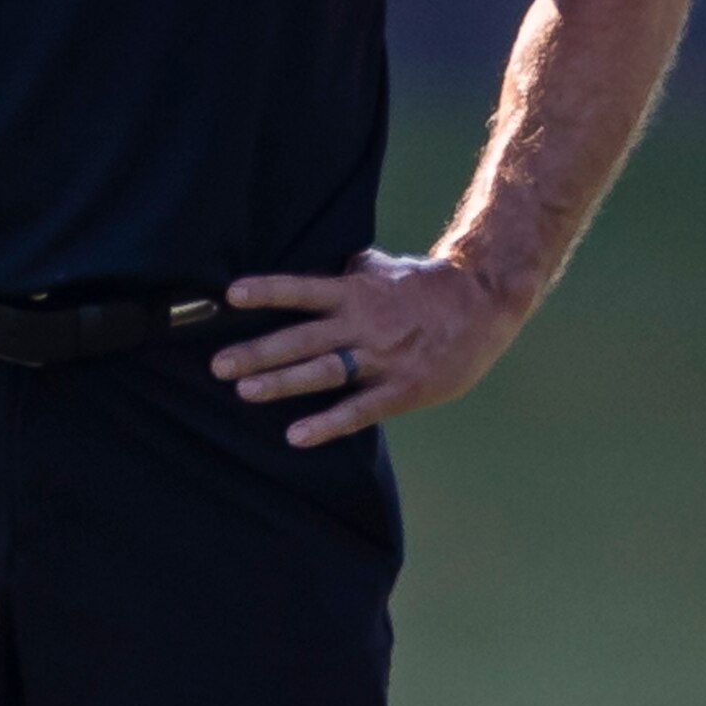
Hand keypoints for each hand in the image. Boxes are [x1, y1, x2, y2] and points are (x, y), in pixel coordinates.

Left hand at [215, 247, 523, 446]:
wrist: (487, 304)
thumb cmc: (432, 287)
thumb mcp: (388, 270)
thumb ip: (351, 274)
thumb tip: (320, 270)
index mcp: (359, 292)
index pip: (303, 290)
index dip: (268, 292)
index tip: (230, 296)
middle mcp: (365, 324)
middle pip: (302, 338)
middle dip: (258, 351)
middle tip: (218, 365)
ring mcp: (383, 358)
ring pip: (324, 372)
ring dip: (282, 382)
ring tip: (245, 392)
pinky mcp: (403, 388)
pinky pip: (359, 409)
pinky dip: (328, 423)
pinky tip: (297, 435)